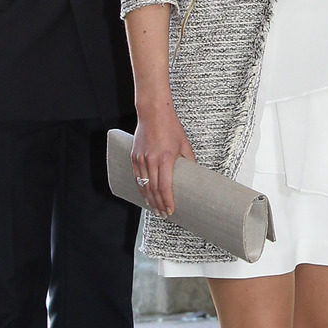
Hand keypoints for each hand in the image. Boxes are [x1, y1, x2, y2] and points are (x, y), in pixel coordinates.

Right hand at [131, 102, 194, 216]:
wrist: (153, 112)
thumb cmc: (170, 126)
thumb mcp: (184, 144)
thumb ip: (189, 161)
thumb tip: (194, 175)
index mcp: (165, 159)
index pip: (164, 187)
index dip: (167, 201)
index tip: (171, 210)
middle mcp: (151, 160)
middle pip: (153, 190)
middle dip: (158, 204)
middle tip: (163, 214)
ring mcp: (140, 159)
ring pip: (143, 185)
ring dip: (149, 199)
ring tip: (155, 209)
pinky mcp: (134, 157)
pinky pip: (137, 177)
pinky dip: (141, 188)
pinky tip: (145, 195)